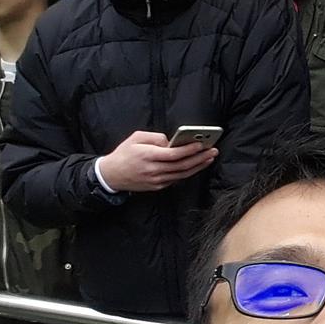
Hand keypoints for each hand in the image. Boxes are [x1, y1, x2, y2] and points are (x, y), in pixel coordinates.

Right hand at [98, 131, 218, 192]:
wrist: (111, 175)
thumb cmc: (124, 154)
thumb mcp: (135, 138)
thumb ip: (155, 137)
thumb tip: (172, 141)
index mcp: (147, 155)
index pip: (173, 154)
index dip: (189, 150)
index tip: (201, 145)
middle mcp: (153, 170)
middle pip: (182, 165)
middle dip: (200, 158)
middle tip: (213, 151)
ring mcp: (156, 180)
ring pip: (182, 174)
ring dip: (198, 166)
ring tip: (209, 157)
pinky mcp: (158, 186)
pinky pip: (176, 179)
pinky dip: (188, 172)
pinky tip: (197, 165)